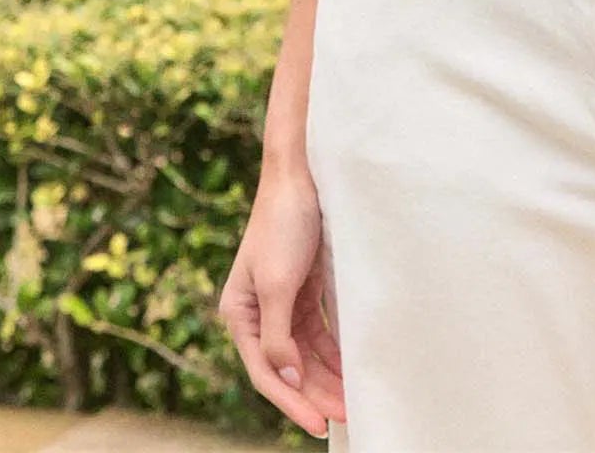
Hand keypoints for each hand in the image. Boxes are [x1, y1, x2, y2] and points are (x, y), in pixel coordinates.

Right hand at [218, 165, 345, 438]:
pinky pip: (321, 332)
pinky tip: (352, 368)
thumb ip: (279, 337)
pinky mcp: (306, 289)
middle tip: (348, 416)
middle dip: (317, 392)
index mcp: (240, 312)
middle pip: (289, 366)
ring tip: (354, 400)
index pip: (266, 371)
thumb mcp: (277, 283)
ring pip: (307, 353)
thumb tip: (286, 382)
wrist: (303, 172)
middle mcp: (259, 311)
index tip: (320, 423)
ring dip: (329, 376)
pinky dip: (335, 351)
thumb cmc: (283, 223)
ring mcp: (284, 301)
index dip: (292, 401)